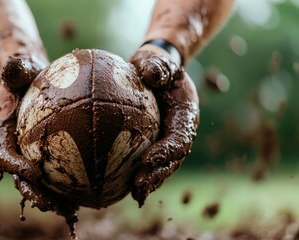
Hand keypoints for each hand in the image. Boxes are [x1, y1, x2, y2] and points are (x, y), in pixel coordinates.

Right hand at [0, 57, 78, 229]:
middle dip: (36, 194)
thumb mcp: (17, 67)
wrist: (27, 80)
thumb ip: (13, 68)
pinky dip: (74, 181)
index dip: (14, 166)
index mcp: (3, 133)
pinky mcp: (47, 155)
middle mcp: (15, 149)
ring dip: (55, 197)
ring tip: (74, 210)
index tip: (31, 172)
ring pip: (42, 181)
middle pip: (22, 177)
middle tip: (52, 205)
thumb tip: (13, 65)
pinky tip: (95, 187)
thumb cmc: (22, 72)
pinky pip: (60, 169)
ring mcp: (31, 155)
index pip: (3, 153)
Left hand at [130, 44, 199, 206]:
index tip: (148, 159)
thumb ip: (158, 66)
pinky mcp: (154, 143)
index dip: (167, 151)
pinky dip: (136, 174)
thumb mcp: (159, 61)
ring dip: (149, 181)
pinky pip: (146, 161)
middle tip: (139, 186)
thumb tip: (150, 72)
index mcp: (185, 115)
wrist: (156, 70)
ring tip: (134, 194)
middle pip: (172, 160)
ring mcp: (167, 140)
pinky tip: (118, 186)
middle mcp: (179, 132)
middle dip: (157, 175)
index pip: (179, 137)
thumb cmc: (157, 64)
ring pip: (161, 166)